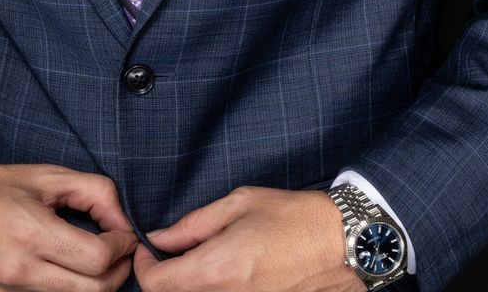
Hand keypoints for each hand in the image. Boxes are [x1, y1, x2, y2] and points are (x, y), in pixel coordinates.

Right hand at [0, 161, 138, 291]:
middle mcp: (17, 270)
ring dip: (94, 285)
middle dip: (117, 272)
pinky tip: (66, 272)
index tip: (122, 235)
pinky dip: (66, 291)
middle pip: (94, 291)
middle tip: (117, 252)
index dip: (121, 247)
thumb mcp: (46, 176)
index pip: (97, 259)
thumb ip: (95, 193)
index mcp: (28, 232)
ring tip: (93, 261)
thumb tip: (124, 225)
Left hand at [132, 185, 361, 291]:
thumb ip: (192, 226)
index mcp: (218, 269)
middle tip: (173, 251)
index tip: (149, 248)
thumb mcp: (238, 205)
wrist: (345, 244)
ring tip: (204, 258)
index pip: (155, 285)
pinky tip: (226, 270)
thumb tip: (159, 238)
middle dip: (165, 276)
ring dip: (190, 283)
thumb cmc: (294, 218)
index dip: (143, 265)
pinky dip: (214, 289)